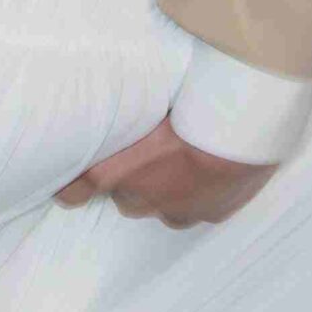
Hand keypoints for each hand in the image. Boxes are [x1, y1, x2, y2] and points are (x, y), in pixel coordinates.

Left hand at [56, 119, 276, 226]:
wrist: (241, 124)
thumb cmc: (188, 103)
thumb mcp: (142, 100)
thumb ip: (119, 112)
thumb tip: (105, 96)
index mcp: (115, 171)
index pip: (73, 192)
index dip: (70, 186)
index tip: (69, 180)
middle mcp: (142, 198)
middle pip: (124, 197)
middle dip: (131, 180)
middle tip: (147, 151)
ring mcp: (176, 211)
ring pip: (160, 206)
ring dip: (165, 190)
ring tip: (182, 159)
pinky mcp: (209, 215)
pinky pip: (195, 209)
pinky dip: (199, 194)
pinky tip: (209, 169)